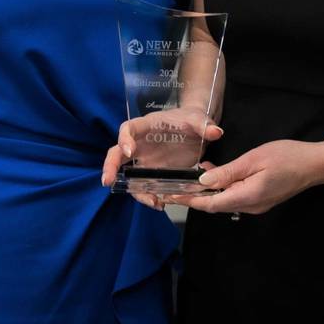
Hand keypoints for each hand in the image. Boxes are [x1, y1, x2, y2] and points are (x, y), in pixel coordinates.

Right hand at [101, 106, 223, 208]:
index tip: (130, 151)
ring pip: (127, 174)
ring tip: (151, 201)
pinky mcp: (152, 173)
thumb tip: (216, 132)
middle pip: (116, 153)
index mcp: (146, 126)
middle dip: (110, 166)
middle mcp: (140, 143)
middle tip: (108, 180)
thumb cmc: (191, 120)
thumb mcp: (198, 120)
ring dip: (133, 189)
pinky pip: (143, 185)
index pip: (127, 129)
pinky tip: (160, 203)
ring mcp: (144, 159)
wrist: (196, 130)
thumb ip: (204, 125)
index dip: (124, 139)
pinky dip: (147, 195)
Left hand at [167, 139, 323, 215]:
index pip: (211, 204)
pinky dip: (222, 186)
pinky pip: (235, 195)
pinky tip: (215, 171)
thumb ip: (228, 172)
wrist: (314, 164)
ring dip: (208, 190)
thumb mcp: (253, 159)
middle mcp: (249, 206)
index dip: (190, 200)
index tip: (171, 196)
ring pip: (225, 200)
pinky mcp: (260, 198)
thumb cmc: (285, 157)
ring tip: (192, 175)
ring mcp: (256, 204)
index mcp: (246, 197)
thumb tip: (203, 181)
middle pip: (216, 204)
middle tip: (174, 186)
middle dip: (195, 196)